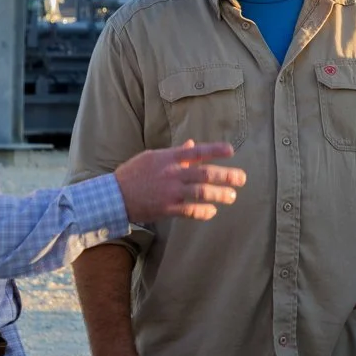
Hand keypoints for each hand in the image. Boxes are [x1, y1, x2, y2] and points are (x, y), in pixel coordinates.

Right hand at [114, 140, 246, 223]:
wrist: (114, 195)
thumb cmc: (134, 174)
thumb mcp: (152, 157)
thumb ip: (175, 152)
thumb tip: (192, 144)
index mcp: (168, 158)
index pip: (196, 151)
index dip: (215, 150)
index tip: (231, 151)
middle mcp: (171, 173)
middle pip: (205, 173)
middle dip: (226, 175)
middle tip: (242, 178)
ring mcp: (169, 191)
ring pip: (201, 192)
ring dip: (220, 194)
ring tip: (232, 196)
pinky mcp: (165, 208)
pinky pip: (189, 210)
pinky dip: (203, 212)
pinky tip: (212, 212)